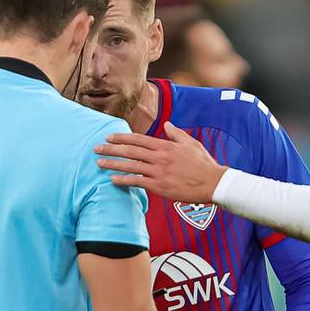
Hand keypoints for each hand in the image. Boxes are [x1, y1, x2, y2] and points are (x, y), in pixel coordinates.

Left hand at [97, 122, 226, 203]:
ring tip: (99, 163)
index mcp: (165, 145)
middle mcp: (159, 157)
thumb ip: (177, 134)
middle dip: (111, 149)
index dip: (121, 137)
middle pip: (130, 151)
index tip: (109, 136)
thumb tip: (168, 124)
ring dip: (113, 163)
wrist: (213, 183)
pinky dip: (124, 180)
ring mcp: (158, 172)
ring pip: (131, 166)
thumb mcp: (191, 143)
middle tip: (96, 148)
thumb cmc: (204, 163)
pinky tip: (112, 179)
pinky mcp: (160, 186)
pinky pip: (137, 182)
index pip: (138, 139)